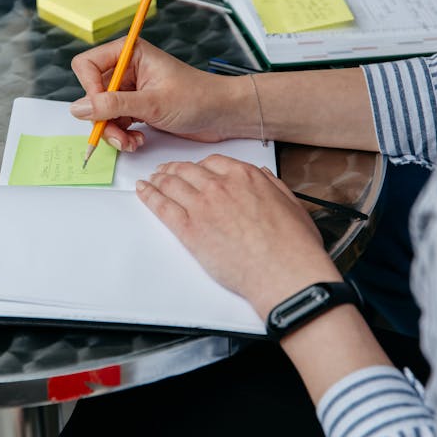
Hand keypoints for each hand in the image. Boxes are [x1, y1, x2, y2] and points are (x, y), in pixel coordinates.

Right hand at [70, 39, 249, 150]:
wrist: (222, 114)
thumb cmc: (198, 98)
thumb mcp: (152, 103)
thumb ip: (113, 105)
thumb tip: (79, 108)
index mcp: (129, 53)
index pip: (87, 65)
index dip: (89, 90)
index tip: (101, 110)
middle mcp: (126, 69)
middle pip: (92, 94)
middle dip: (102, 118)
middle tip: (118, 135)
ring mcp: (130, 90)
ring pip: (102, 113)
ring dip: (113, 132)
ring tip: (131, 142)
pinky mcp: (136, 107)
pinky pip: (114, 122)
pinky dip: (122, 135)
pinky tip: (138, 141)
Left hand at [136, 154, 340, 318]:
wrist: (284, 272)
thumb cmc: (292, 245)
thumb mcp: (290, 203)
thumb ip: (272, 185)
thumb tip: (263, 176)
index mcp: (245, 177)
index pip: (212, 163)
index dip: (198, 166)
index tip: (193, 169)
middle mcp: (220, 186)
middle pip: (188, 171)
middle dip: (173, 169)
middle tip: (165, 171)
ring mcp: (203, 206)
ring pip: (172, 184)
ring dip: (158, 179)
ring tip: (151, 180)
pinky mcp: (190, 230)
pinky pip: (162, 206)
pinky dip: (149, 196)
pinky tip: (143, 192)